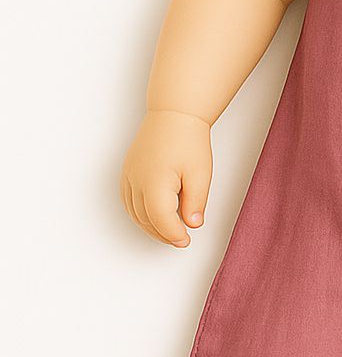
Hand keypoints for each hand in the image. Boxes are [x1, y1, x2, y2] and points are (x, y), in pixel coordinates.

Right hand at [120, 109, 212, 247]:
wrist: (174, 114)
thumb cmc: (188, 140)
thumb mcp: (200, 174)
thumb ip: (195, 203)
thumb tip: (192, 224)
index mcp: (155, 183)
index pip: (161, 221)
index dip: (174, 235)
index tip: (186, 241)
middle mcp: (136, 181)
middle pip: (146, 220)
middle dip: (163, 234)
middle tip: (181, 239)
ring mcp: (128, 176)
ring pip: (134, 213)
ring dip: (150, 226)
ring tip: (170, 231)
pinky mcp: (127, 172)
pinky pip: (129, 202)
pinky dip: (140, 214)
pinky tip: (154, 217)